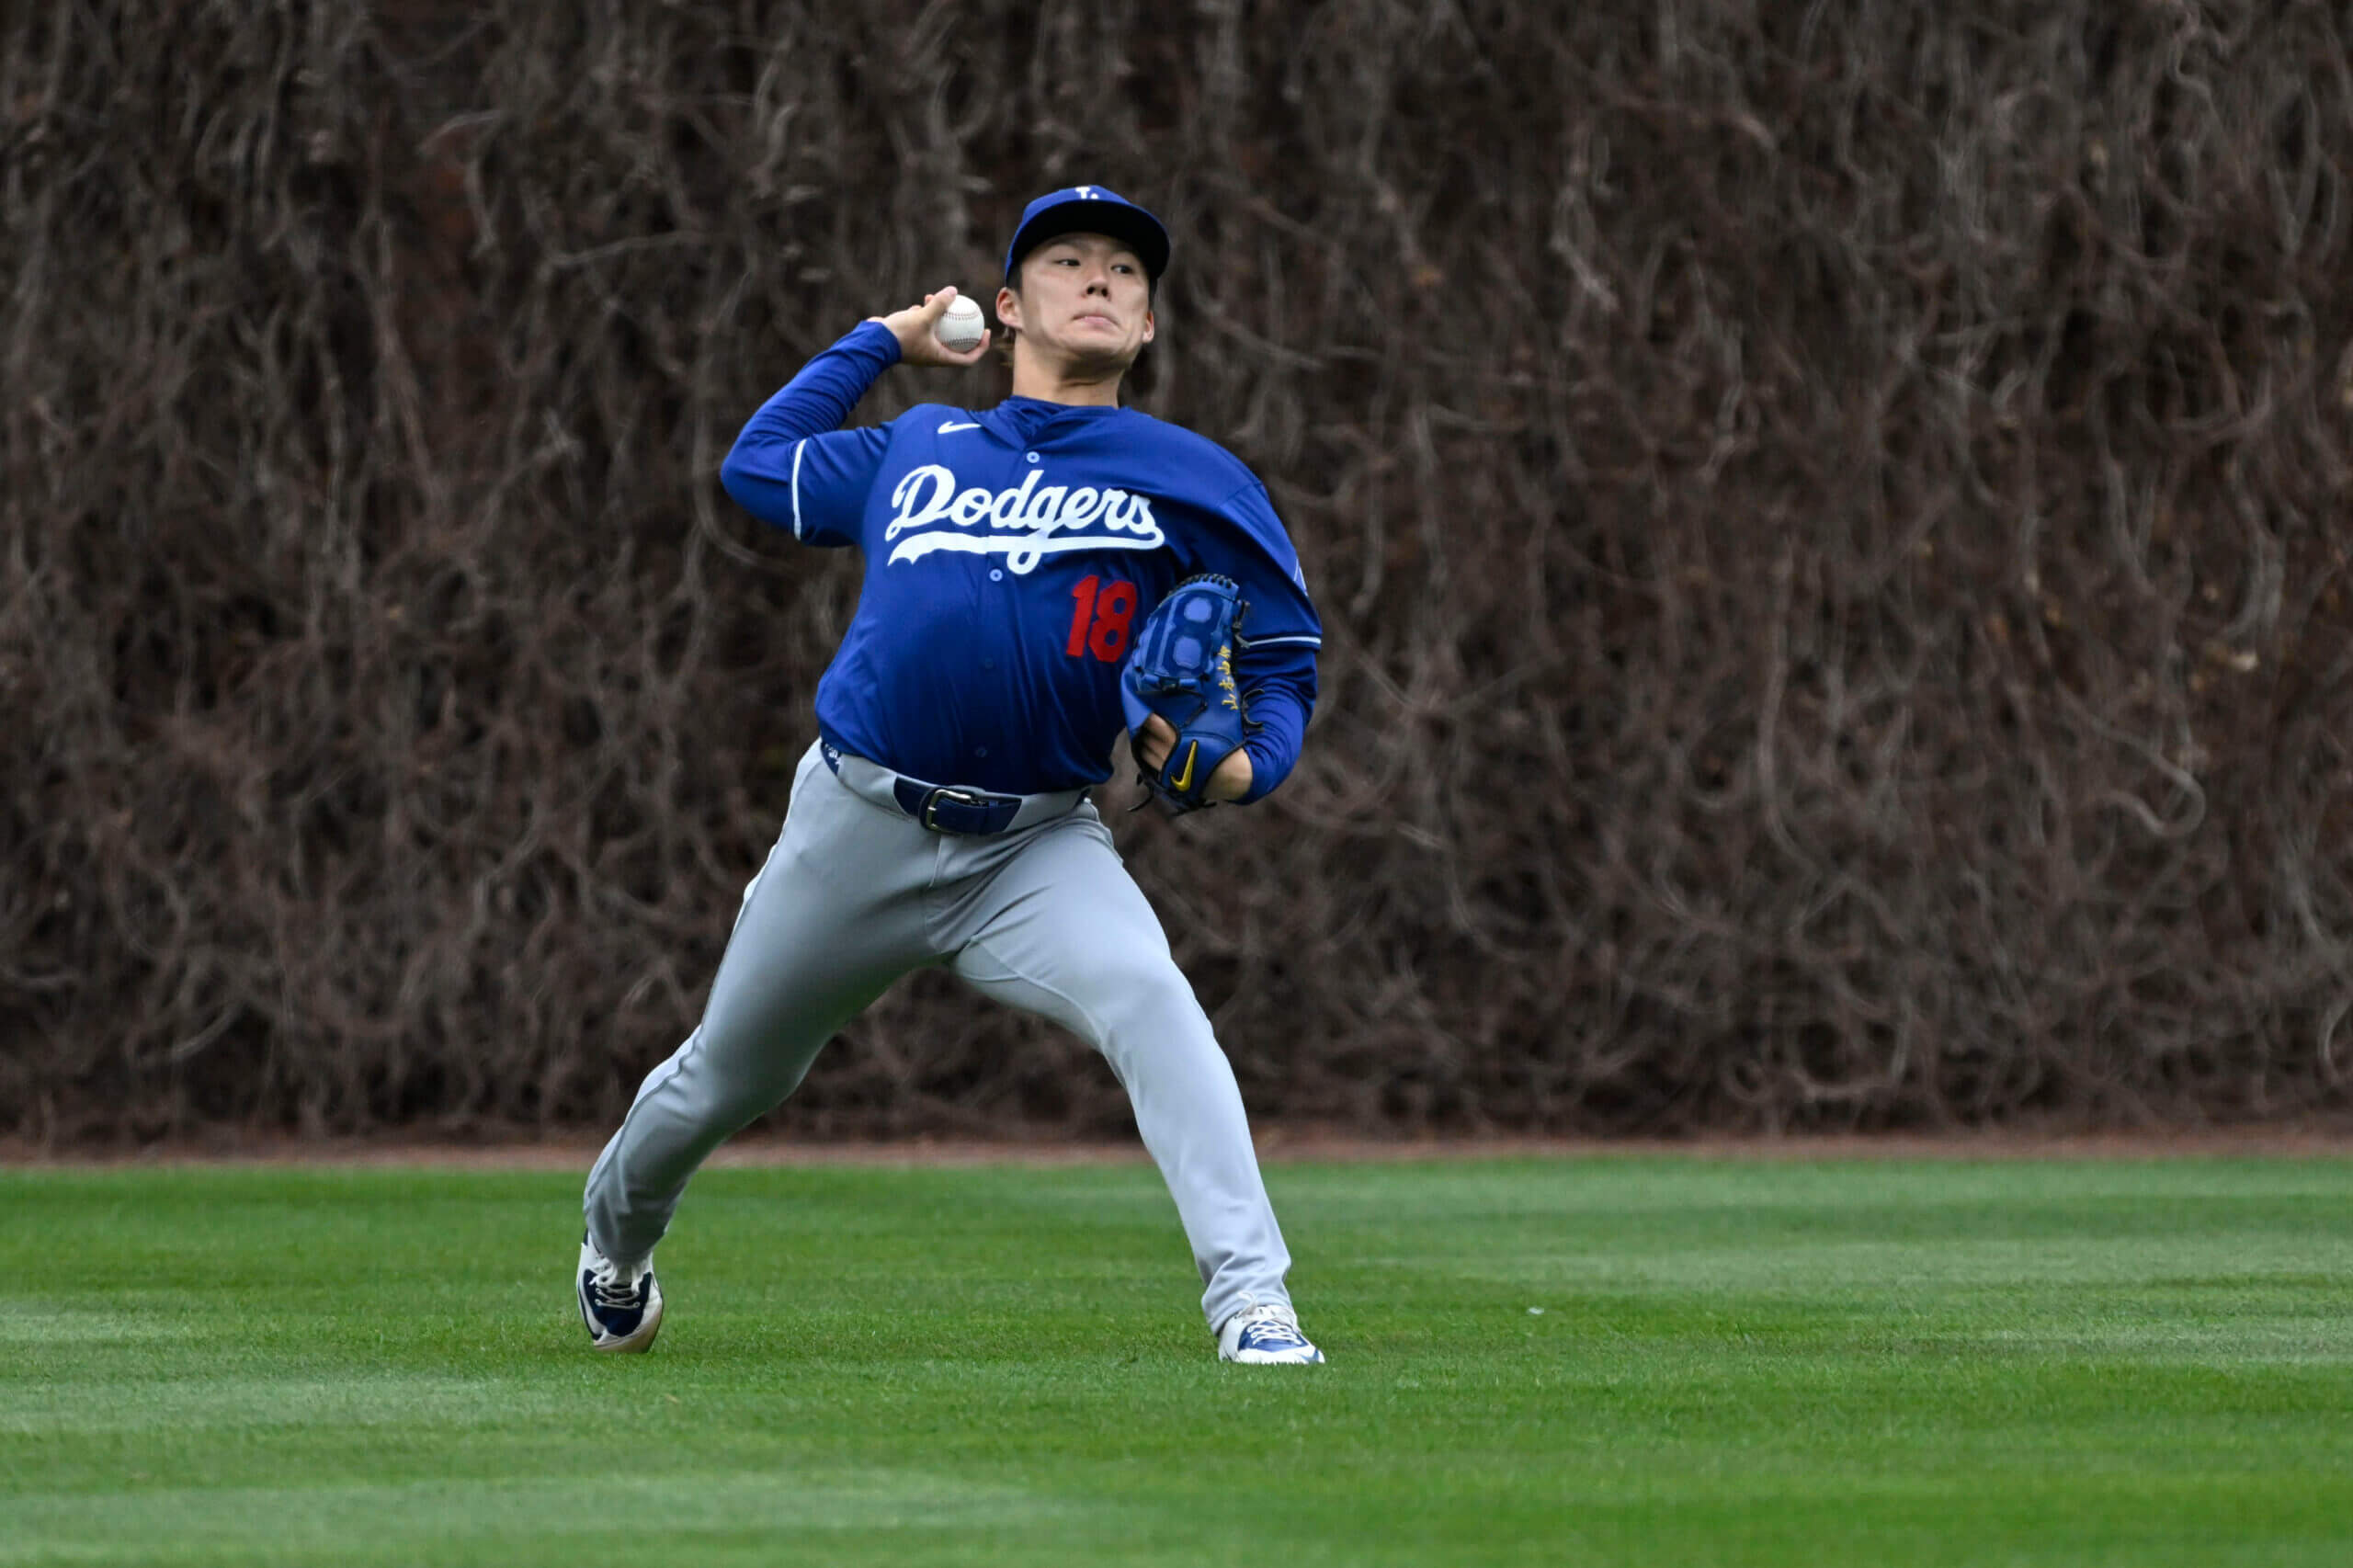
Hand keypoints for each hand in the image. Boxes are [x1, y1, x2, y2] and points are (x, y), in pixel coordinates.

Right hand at [866, 287, 992, 368]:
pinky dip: (924, 315)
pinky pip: (922, 327)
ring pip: (936, 331)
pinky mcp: (908, 339)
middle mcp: (931, 355)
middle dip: (961, 327)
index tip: (986, 332)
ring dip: (939, 316)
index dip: (981, 347)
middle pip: (955, 344)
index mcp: (940, 357)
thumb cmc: (900, 335)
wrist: (872, 341)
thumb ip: (939, 305)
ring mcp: (919, 347)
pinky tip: (921, 304)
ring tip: (936, 299)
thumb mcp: (923, 318)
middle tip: (969, 313)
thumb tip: (953, 291)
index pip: (968, 358)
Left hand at [1137, 715, 1251, 801]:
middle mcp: (1169, 753)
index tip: (1141, 706)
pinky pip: (1150, 765)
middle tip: (1141, 718)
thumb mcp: (1215, 726)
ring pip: (1145, 751)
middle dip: (1143, 728)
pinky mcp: (1168, 778)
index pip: (1153, 723)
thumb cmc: (1225, 747)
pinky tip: (1149, 749)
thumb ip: (1199, 714)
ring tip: (1143, 733)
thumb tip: (1196, 692)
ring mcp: (1167, 767)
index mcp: (1179, 738)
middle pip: (1146, 737)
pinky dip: (1147, 755)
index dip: (1145, 715)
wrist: (1231, 775)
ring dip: (1143, 741)